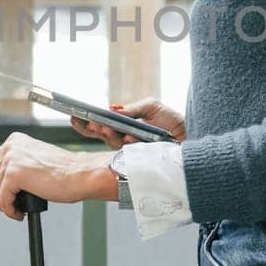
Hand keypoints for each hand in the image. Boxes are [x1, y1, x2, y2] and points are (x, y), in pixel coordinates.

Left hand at [0, 131, 114, 221]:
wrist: (78, 175)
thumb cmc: (64, 172)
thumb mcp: (34, 162)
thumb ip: (18, 165)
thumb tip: (2, 183)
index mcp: (15, 141)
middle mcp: (10, 146)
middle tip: (3, 209)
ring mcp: (11, 159)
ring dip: (6, 205)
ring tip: (17, 211)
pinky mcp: (14, 174)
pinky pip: (3, 198)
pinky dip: (10, 210)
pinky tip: (19, 212)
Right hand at [69, 96, 185, 148]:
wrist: (191, 135)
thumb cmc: (171, 121)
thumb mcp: (151, 107)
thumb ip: (132, 108)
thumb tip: (113, 109)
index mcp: (124, 126)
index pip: (101, 126)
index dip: (86, 124)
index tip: (73, 116)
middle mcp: (125, 139)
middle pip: (102, 136)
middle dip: (93, 129)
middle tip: (89, 122)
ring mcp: (132, 150)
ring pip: (113, 144)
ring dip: (108, 134)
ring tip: (104, 125)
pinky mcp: (142, 158)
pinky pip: (130, 152)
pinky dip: (128, 142)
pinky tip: (128, 136)